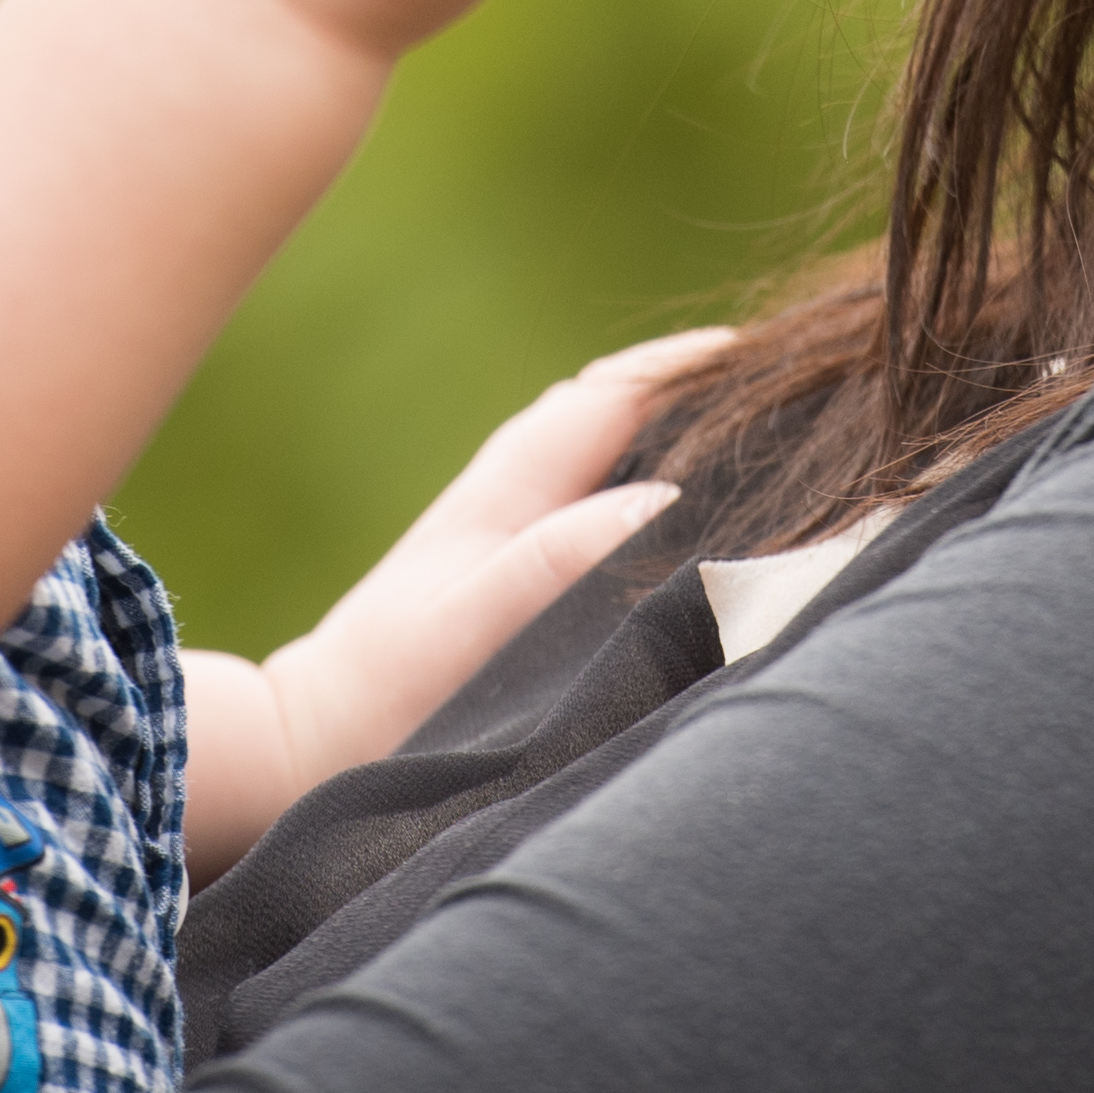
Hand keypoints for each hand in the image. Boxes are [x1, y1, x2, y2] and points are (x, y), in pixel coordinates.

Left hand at [245, 328, 742, 804]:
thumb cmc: (389, 689)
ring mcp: (503, 525)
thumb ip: (557, 560)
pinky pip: (589, 497)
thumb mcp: (472, 625)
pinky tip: (680, 517)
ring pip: (599, 449)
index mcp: (507, 488)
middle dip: (690, 385)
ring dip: (666, 429)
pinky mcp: (502, 568)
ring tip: (751, 436)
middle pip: (611, 406)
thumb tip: (662, 498)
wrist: (308, 739)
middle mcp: (506, 489)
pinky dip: (640, 483)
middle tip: (785, 385)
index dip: (689, 366)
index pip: (612, 394)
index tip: (772, 353)